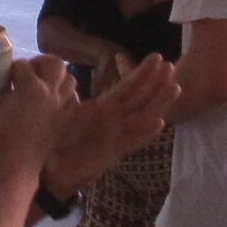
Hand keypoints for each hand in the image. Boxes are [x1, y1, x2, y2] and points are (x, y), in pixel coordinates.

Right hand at [0, 54, 75, 181]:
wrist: (18, 166)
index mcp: (31, 88)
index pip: (23, 66)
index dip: (13, 68)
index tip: (6, 75)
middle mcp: (50, 93)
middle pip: (55, 64)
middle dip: (42, 63)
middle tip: (30, 72)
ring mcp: (61, 108)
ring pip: (70, 81)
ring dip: (58, 78)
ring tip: (44, 84)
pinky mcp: (67, 122)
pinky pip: (75, 103)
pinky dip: (68, 98)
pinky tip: (55, 102)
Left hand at [42, 55, 176, 200]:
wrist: (51, 169)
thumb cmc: (59, 140)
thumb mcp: (66, 113)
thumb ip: (72, 98)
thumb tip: (70, 79)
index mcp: (104, 108)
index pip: (128, 87)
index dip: (142, 72)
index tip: (157, 57)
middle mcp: (115, 120)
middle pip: (140, 98)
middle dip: (156, 83)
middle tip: (172, 66)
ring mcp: (117, 136)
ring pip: (143, 117)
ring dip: (159, 103)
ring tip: (175, 88)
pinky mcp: (114, 153)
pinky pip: (133, 141)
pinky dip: (146, 133)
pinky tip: (159, 122)